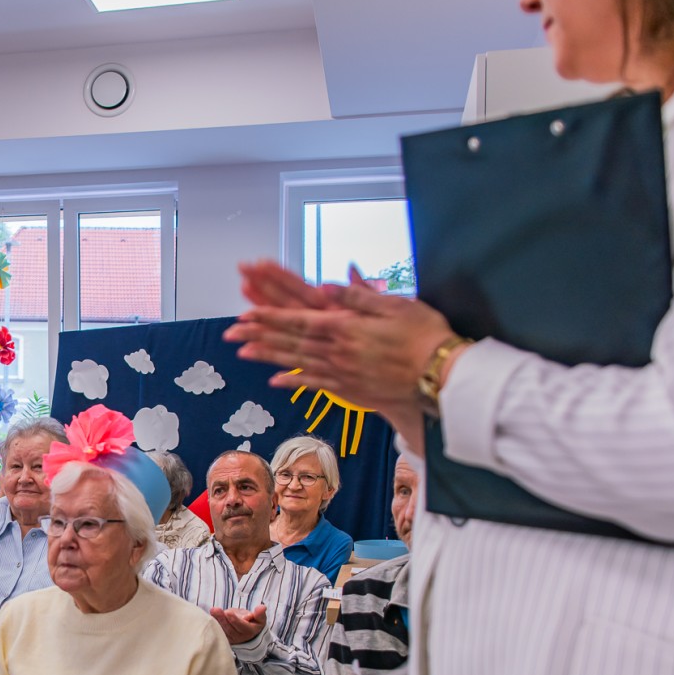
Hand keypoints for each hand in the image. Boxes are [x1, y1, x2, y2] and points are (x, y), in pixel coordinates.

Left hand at [211, 603, 265, 645]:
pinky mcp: (223, 637)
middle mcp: (238, 637)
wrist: (248, 635)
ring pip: (222, 629)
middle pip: (229, 628)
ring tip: (213, 611)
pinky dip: (214, 623)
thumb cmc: (254, 623)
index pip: (241, 626)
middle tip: (215, 609)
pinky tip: (211, 615)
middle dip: (222, 618)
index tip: (228, 612)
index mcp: (249, 631)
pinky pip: (217, 630)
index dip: (235, 619)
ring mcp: (230, 638)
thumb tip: (262, 607)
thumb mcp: (260, 619)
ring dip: (216, 620)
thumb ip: (260, 614)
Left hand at [225, 263, 455, 411]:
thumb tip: (326, 285)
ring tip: (243, 352)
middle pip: (290, 340)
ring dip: (268, 357)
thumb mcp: (394, 304)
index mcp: (346, 326)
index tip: (245, 312)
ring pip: (297, 362)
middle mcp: (337, 351)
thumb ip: (357, 295)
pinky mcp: (350, 389)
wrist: (442, 376)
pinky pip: (316, 384)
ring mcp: (342, 373)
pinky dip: (294, 381)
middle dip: (259, 334)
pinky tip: (276, 381)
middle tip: (231, 332)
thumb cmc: (424, 335)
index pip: (298, 318)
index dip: (269, 316)